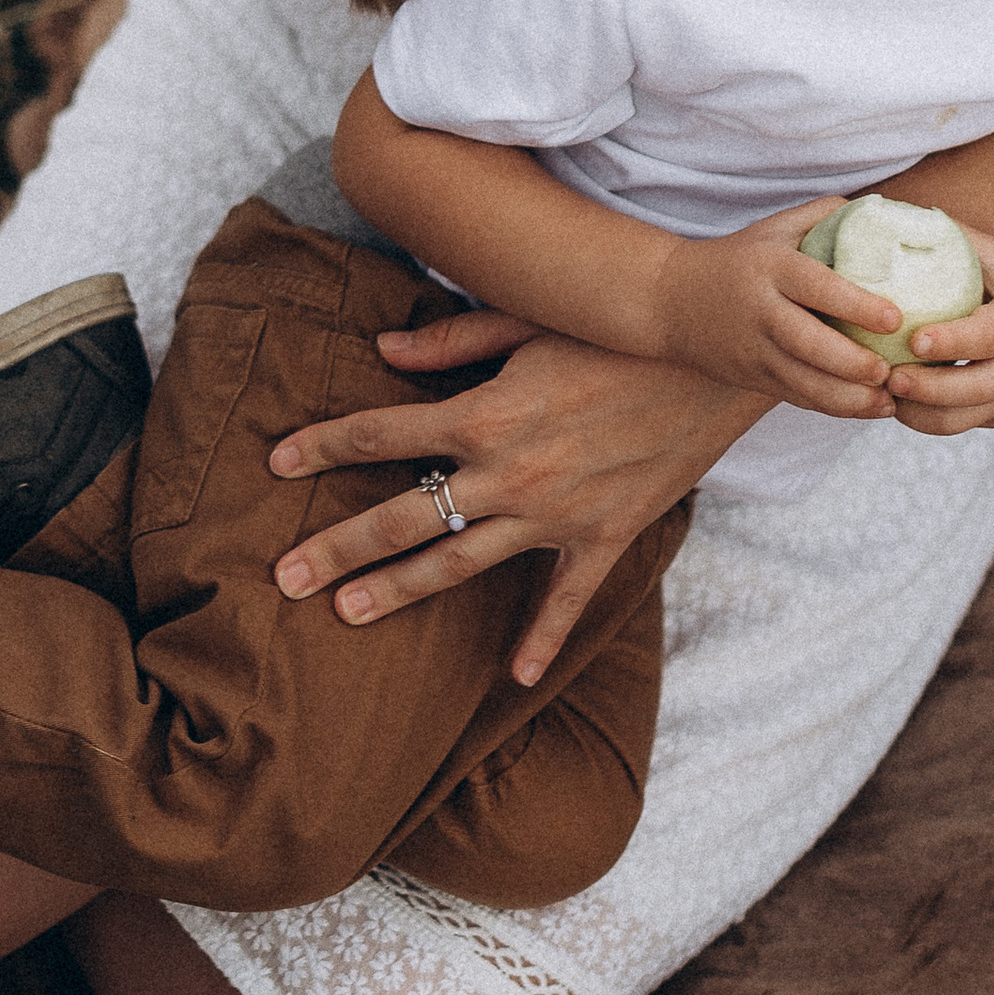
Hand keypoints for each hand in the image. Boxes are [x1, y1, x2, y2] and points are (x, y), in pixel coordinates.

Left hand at [267, 314, 764, 687]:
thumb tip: (381, 348)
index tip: (274, 463)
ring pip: (460, 562)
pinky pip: (564, 601)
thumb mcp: (529, 316)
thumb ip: (451, 340)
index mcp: (484, 414)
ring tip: (345, 614)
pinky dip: (541, 641)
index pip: (381, 433)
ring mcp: (556, 515)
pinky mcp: (604, 538)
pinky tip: (512, 678)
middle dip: (337, 547)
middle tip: (283, 576)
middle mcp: (510, 474)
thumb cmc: (616, 326)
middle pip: (402, 516)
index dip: (323, 444)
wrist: (719, 358)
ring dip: (400, 590)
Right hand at [641, 198, 912, 412]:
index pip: (816, 287)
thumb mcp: (775, 228)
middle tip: (889, 370)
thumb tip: (889, 216)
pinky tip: (870, 407)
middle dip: (851, 363)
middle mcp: (760, 311)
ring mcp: (753, 350)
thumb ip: (827, 218)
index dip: (856, 304)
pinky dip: (834, 408)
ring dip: (848, 398)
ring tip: (889, 400)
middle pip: (807, 344)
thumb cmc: (740, 259)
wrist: (671, 300)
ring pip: (802, 382)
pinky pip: (796, 397)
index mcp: (770, 267)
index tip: (895, 318)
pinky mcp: (752, 378)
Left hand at [880, 230, 993, 433]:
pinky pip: (961, 424)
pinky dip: (926, 418)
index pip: (988, 337)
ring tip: (881, 393)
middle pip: (975, 390)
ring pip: (963, 419)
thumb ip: (958, 240)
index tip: (915, 340)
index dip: (952, 342)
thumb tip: (899, 213)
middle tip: (885, 377)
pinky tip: (896, 402)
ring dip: (919, 412)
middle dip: (927, 389)